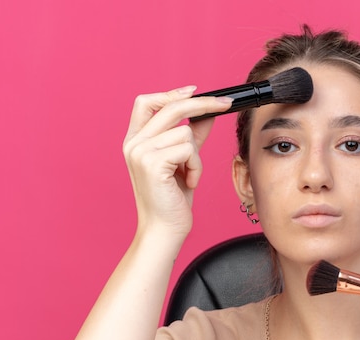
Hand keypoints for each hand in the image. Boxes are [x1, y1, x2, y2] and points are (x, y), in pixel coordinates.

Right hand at [122, 86, 231, 238]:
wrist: (164, 229)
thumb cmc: (173, 199)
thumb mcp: (184, 161)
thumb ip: (192, 136)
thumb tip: (208, 113)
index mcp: (135, 140)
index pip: (146, 102)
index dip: (171, 93)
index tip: (196, 90)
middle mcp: (133, 143)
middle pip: (171, 108)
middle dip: (203, 104)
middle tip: (226, 104)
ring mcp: (140, 152)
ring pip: (185, 132)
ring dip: (196, 156)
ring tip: (188, 176)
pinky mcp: (152, 163)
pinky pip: (188, 149)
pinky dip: (196, 167)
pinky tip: (188, 183)